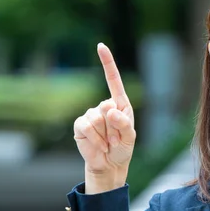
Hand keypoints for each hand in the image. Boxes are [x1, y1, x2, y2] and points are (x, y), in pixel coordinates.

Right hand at [73, 43, 135, 192]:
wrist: (109, 164)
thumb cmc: (122, 149)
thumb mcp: (129, 137)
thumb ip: (124, 124)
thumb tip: (111, 111)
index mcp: (120, 104)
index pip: (113, 80)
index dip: (107, 63)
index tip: (100, 46)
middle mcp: (104, 106)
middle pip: (107, 106)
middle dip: (114, 127)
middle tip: (116, 139)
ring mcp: (90, 115)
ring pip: (97, 118)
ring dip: (105, 135)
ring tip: (108, 143)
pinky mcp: (80, 125)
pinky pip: (87, 126)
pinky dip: (95, 139)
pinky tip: (99, 146)